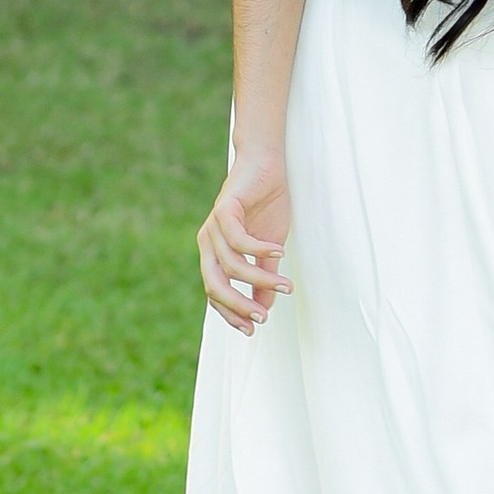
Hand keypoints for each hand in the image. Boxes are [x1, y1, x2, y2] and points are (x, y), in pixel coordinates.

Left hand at [199, 158, 293, 334]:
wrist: (266, 165)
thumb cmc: (266, 205)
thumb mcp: (268, 249)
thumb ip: (263, 276)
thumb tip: (265, 308)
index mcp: (214, 254)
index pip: (215, 293)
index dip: (231, 313)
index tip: (253, 328)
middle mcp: (208, 243)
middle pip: (214, 285)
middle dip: (238, 305)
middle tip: (262, 318)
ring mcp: (213, 226)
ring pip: (230, 265)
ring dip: (259, 279)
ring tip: (285, 286)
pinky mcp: (224, 209)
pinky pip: (238, 239)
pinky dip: (259, 250)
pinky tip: (279, 253)